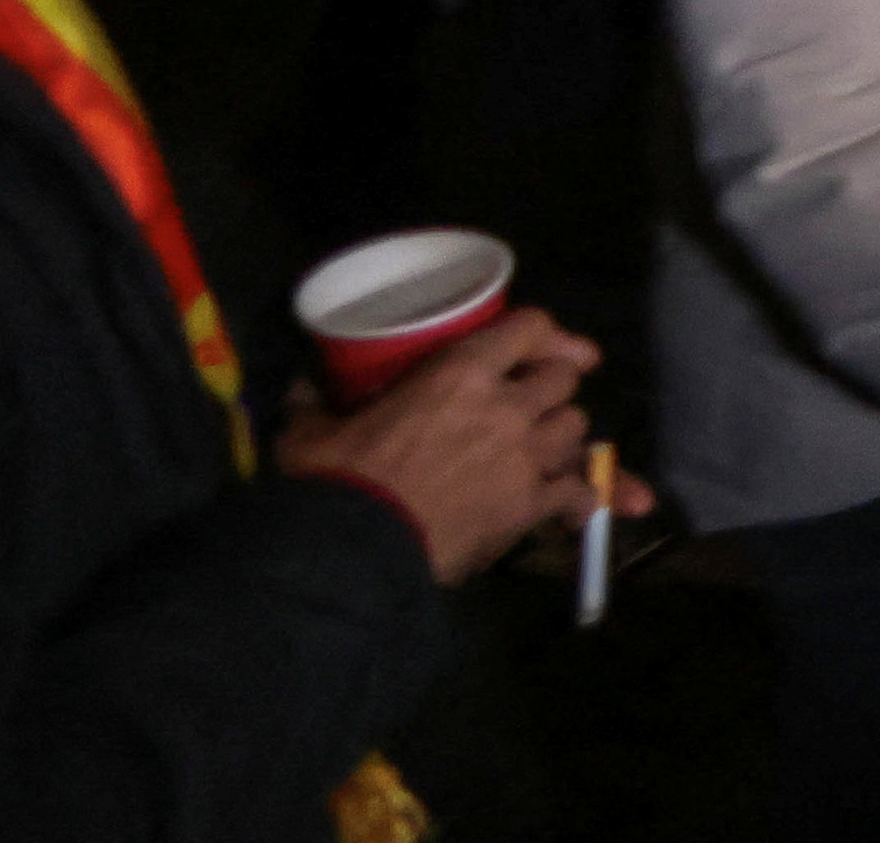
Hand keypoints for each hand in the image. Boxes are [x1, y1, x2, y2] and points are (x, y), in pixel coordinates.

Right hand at [279, 310, 615, 581]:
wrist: (352, 553)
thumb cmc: (332, 484)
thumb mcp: (313, 435)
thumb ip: (314, 406)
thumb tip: (300, 390)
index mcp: (460, 373)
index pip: (531, 327)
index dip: (544, 336)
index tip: (543, 350)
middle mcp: (506, 406)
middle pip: (564, 380)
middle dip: (550, 390)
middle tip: (530, 408)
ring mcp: (525, 455)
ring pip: (576, 428)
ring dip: (561, 439)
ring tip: (541, 454)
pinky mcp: (531, 504)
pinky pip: (579, 490)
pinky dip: (579, 497)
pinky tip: (572, 508)